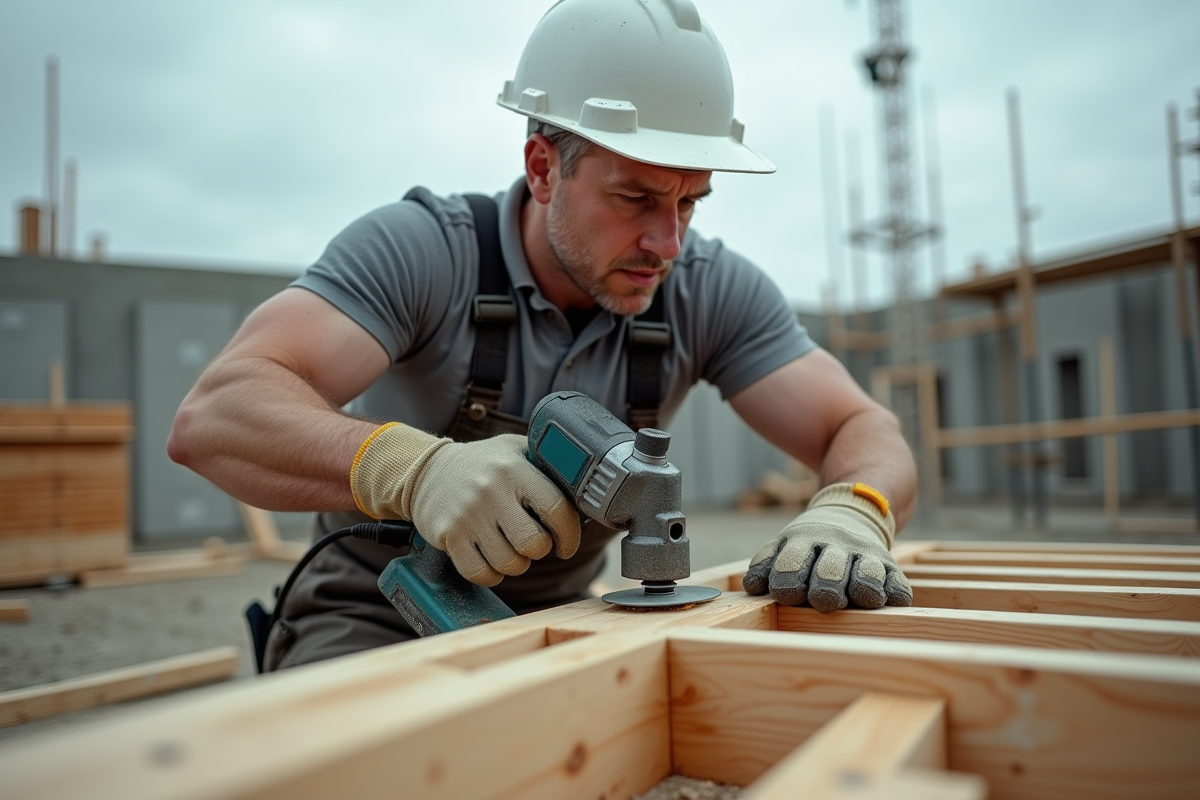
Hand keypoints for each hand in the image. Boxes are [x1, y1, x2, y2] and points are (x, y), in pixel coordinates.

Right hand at [350, 425, 579, 585]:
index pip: (556, 509)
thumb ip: (546, 465)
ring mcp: (468, 515)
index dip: (569, 535)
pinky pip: (480, 573)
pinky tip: (492, 561)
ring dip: (516, 564)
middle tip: (533, 543)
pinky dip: (491, 575)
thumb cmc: (482, 464)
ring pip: (509, 564)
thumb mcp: (514, 449)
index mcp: (514, 468)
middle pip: (534, 544)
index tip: (567, 544)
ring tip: (512, 549)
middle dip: (540, 550)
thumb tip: (584, 493)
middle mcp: (492, 491)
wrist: (425, 470)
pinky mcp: (448, 535)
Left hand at [742, 483, 911, 611]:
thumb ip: (766, 563)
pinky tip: (889, 599)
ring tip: (862, 599)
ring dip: (863, 588)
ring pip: (866, 574)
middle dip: (826, 589)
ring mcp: (865, 555)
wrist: (854, 508)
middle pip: (830, 571)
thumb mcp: (785, 543)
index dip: (787, 583)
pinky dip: (895, 592)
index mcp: (803, 541)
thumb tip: (753, 586)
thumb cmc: (811, 541)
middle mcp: (836, 547)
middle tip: (823, 601)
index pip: (791, 563)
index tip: (786, 596)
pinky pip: (897, 583)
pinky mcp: (890, 567)